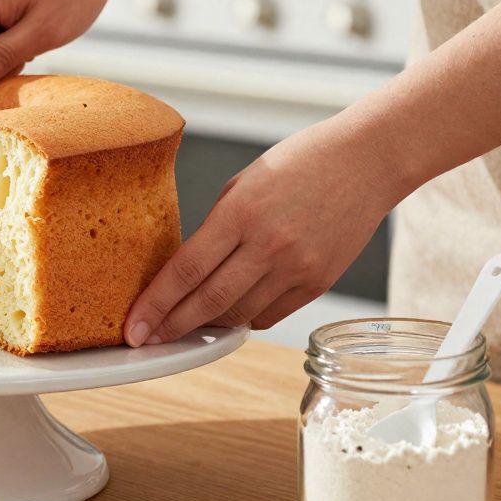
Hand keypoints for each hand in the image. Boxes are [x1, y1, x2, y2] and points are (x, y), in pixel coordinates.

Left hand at [123, 120, 403, 345]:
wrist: (368, 160)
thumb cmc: (300, 163)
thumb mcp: (243, 183)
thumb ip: (216, 227)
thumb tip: (188, 269)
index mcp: (241, 212)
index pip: (186, 269)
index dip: (155, 304)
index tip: (133, 326)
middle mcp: (269, 244)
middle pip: (208, 301)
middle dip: (171, 326)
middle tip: (145, 340)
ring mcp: (297, 267)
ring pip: (238, 314)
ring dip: (206, 324)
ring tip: (182, 326)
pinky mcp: (319, 282)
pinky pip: (270, 314)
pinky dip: (243, 319)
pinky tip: (227, 316)